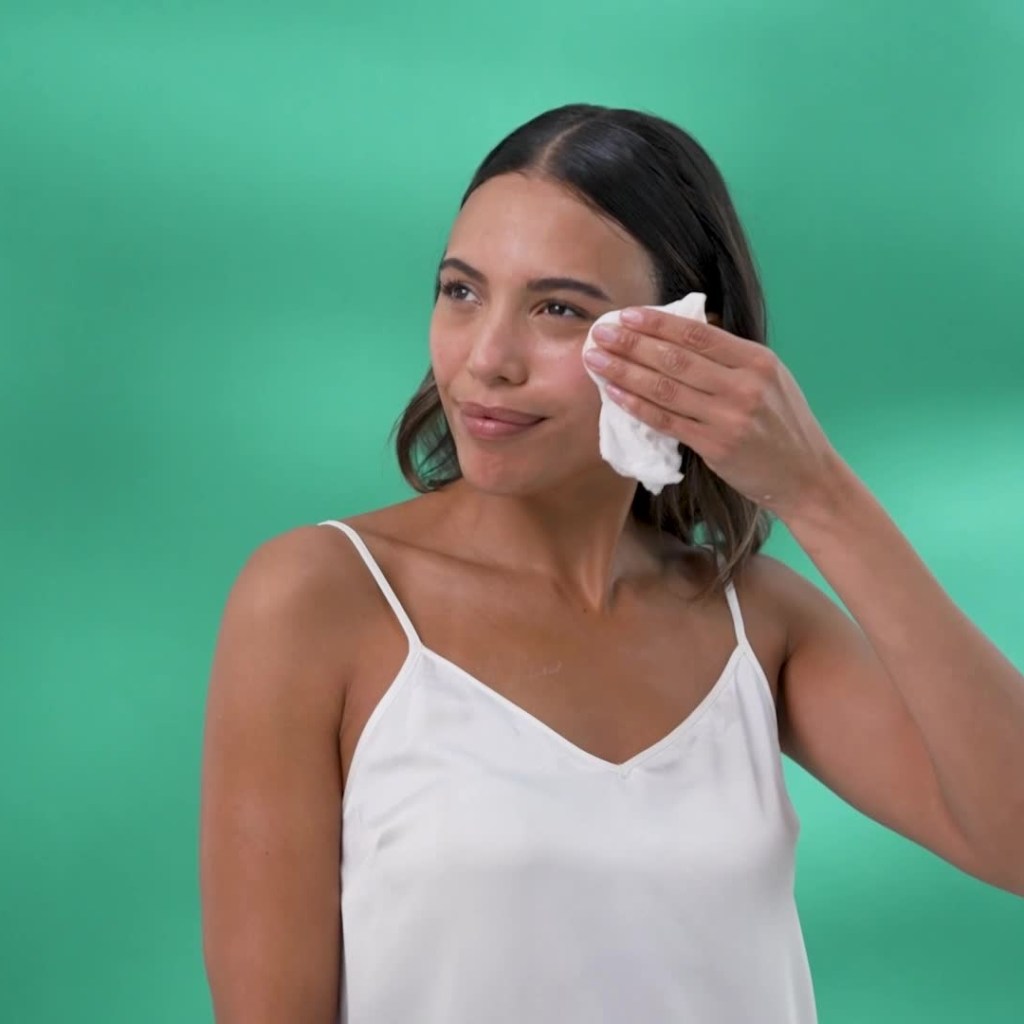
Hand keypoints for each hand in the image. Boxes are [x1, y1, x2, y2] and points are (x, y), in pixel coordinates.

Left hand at [583, 306, 840, 516]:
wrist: (806, 476)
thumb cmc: (783, 425)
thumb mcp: (769, 380)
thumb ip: (730, 359)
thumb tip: (680, 333)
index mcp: (757, 360)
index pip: (697, 334)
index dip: (658, 323)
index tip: (626, 314)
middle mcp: (744, 385)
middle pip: (675, 359)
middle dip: (631, 343)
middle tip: (599, 333)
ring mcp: (730, 417)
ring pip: (665, 388)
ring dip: (625, 372)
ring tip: (596, 360)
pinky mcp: (716, 446)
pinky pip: (667, 421)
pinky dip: (637, 406)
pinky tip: (614, 394)